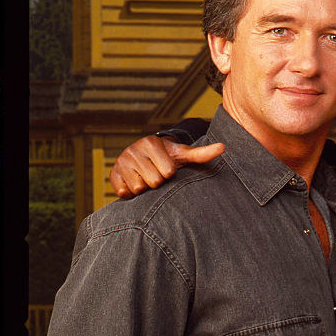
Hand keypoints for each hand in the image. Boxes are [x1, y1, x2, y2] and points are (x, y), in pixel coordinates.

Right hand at [109, 135, 223, 197]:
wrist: (146, 159)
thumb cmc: (169, 159)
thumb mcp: (185, 155)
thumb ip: (202, 153)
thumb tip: (223, 147)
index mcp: (151, 143)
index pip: (167, 172)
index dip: (171, 175)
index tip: (169, 169)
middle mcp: (133, 149)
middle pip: (154, 182)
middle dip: (159, 182)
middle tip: (157, 175)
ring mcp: (121, 162)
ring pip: (139, 188)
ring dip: (146, 189)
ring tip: (147, 179)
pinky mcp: (112, 175)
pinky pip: (124, 192)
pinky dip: (131, 193)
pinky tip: (136, 184)